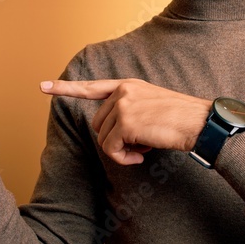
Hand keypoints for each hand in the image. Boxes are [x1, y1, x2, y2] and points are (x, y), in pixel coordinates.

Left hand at [41, 78, 210, 165]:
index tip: (43, 87)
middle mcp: (123, 92)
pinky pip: (111, 149)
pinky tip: (141, 156)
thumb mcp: (152, 106)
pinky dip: (124, 158)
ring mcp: (123, 105)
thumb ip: (129, 111)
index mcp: (128, 85)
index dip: (66, 89)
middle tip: (141, 144)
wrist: (201, 123)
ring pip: (104, 139)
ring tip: (145, 147)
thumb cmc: (182, 120)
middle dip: (116, 140)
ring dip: (122, 151)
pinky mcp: (126, 122)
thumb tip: (112, 135)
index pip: (92, 87)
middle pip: (99, 125)